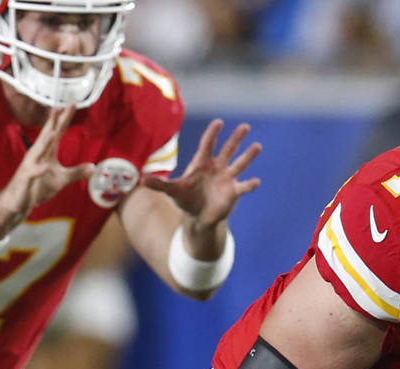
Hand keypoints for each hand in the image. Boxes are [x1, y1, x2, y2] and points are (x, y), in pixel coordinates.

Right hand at [0, 106, 93, 233]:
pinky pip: (33, 173)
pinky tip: (44, 167)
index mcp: (47, 152)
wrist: (17, 201)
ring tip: (52, 130)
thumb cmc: (38, 187)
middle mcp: (38, 155)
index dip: (65, 118)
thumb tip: (94, 166)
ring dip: (45, 141)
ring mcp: (31, 166)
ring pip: (38, 151)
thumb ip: (77, 172)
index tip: (73, 104)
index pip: (58, 132)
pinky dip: (38, 170)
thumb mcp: (62, 180)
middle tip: (61, 106)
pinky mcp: (26, 179)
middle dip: (54, 121)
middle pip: (47, 135)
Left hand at [144, 119, 261, 229]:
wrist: (199, 215)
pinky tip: (256, 181)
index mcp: (202, 163)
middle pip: (228, 150)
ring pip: (239, 164)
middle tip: (245, 126)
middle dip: (236, 139)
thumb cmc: (186, 199)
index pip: (208, 145)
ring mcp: (227, 178)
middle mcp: (217, 167)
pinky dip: (250, 184)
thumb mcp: (173, 191)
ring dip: (248, 156)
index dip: (213, 134)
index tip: (219, 122)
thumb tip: (142, 180)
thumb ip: (160, 184)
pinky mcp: (233, 192)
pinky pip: (243, 187)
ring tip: (258, 146)